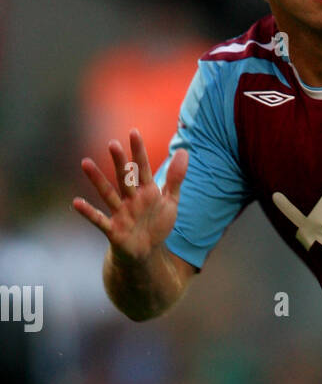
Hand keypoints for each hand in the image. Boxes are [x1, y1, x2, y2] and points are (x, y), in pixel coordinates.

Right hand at [73, 129, 187, 262]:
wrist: (147, 251)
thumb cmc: (156, 223)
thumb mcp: (170, 201)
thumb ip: (175, 178)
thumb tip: (183, 151)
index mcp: (146, 191)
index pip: (142, 168)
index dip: (139, 152)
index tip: (134, 132)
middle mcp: (131, 199)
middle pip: (125, 178)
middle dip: (120, 162)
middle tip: (113, 144)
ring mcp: (121, 213)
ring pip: (108, 194)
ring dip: (97, 180)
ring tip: (85, 163)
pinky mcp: (114, 229)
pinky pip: (99, 220)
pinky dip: (89, 212)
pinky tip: (76, 202)